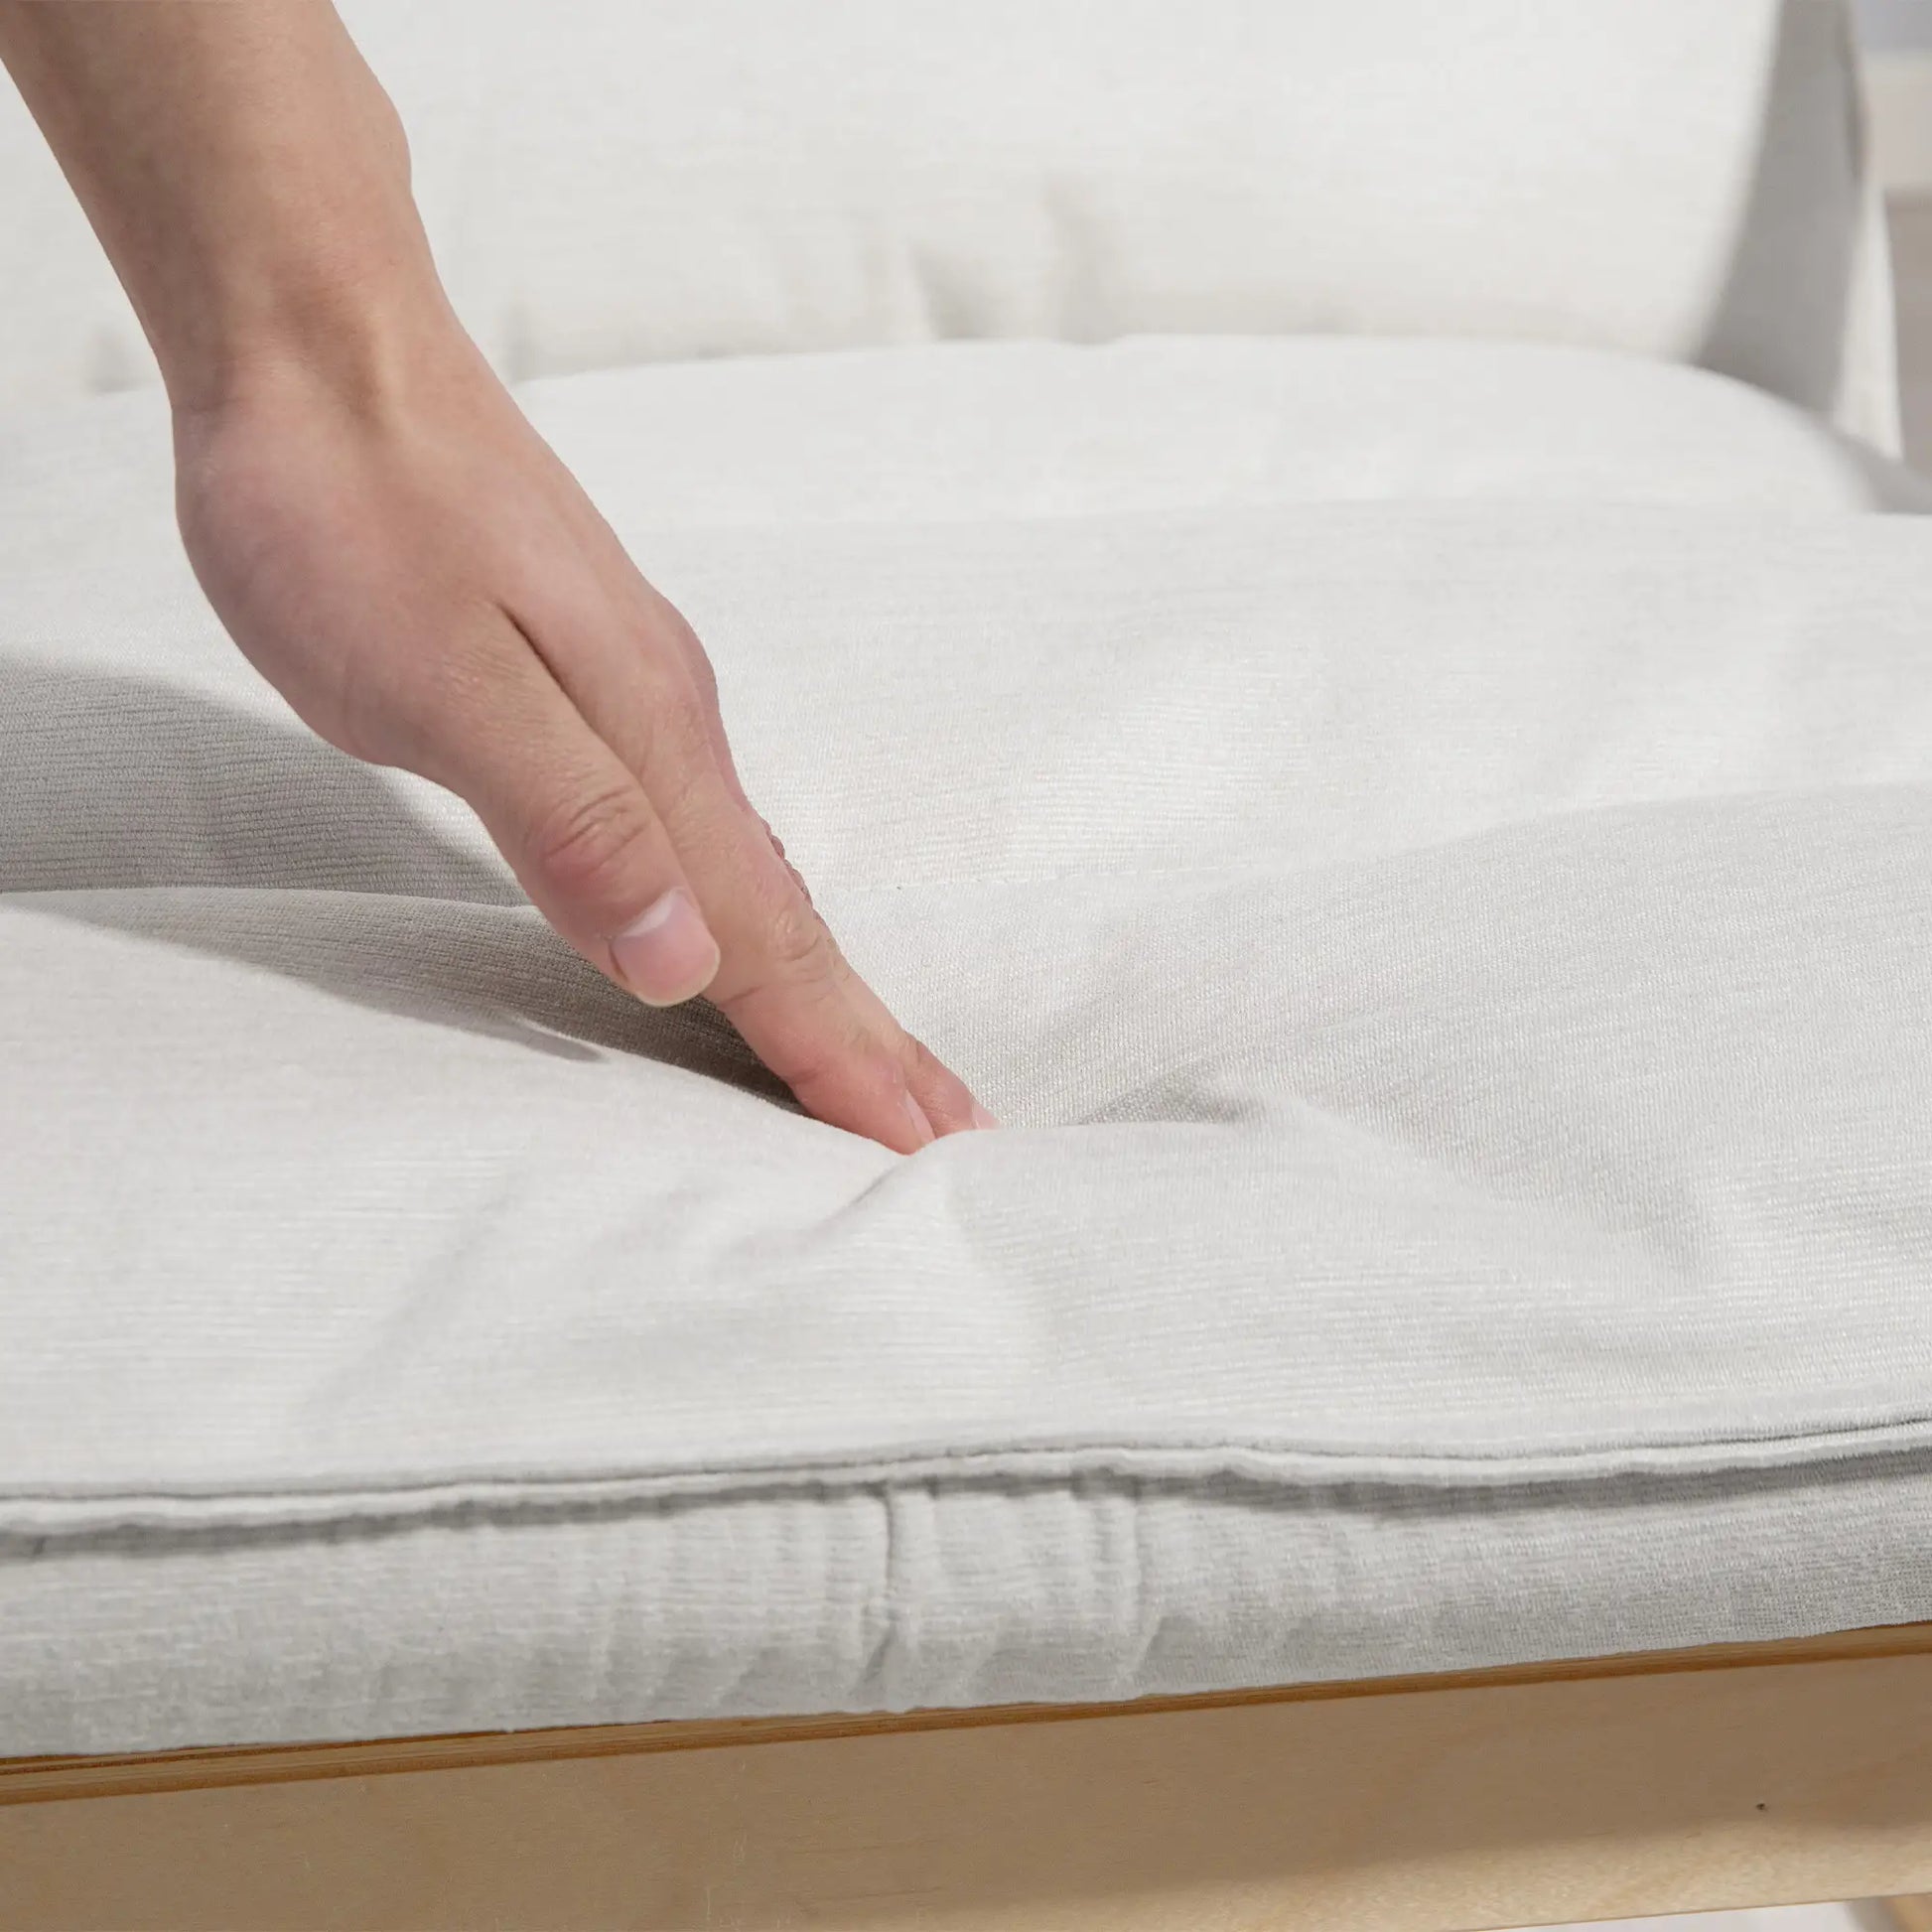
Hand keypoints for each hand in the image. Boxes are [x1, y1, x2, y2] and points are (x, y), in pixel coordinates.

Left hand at [172, 332, 994, 1151]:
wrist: (323, 345)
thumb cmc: (356, 511)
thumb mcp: (445, 683)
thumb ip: (571, 825)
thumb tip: (680, 962)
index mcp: (654, 741)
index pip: (767, 936)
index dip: (836, 1050)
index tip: (920, 1144)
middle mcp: (675, 725)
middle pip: (793, 913)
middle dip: (869, 1033)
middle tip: (952, 1124)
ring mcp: (644, 696)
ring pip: (756, 872)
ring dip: (822, 978)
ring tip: (873, 1053)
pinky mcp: (599, 678)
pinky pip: (707, 826)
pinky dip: (753, 908)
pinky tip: (743, 923)